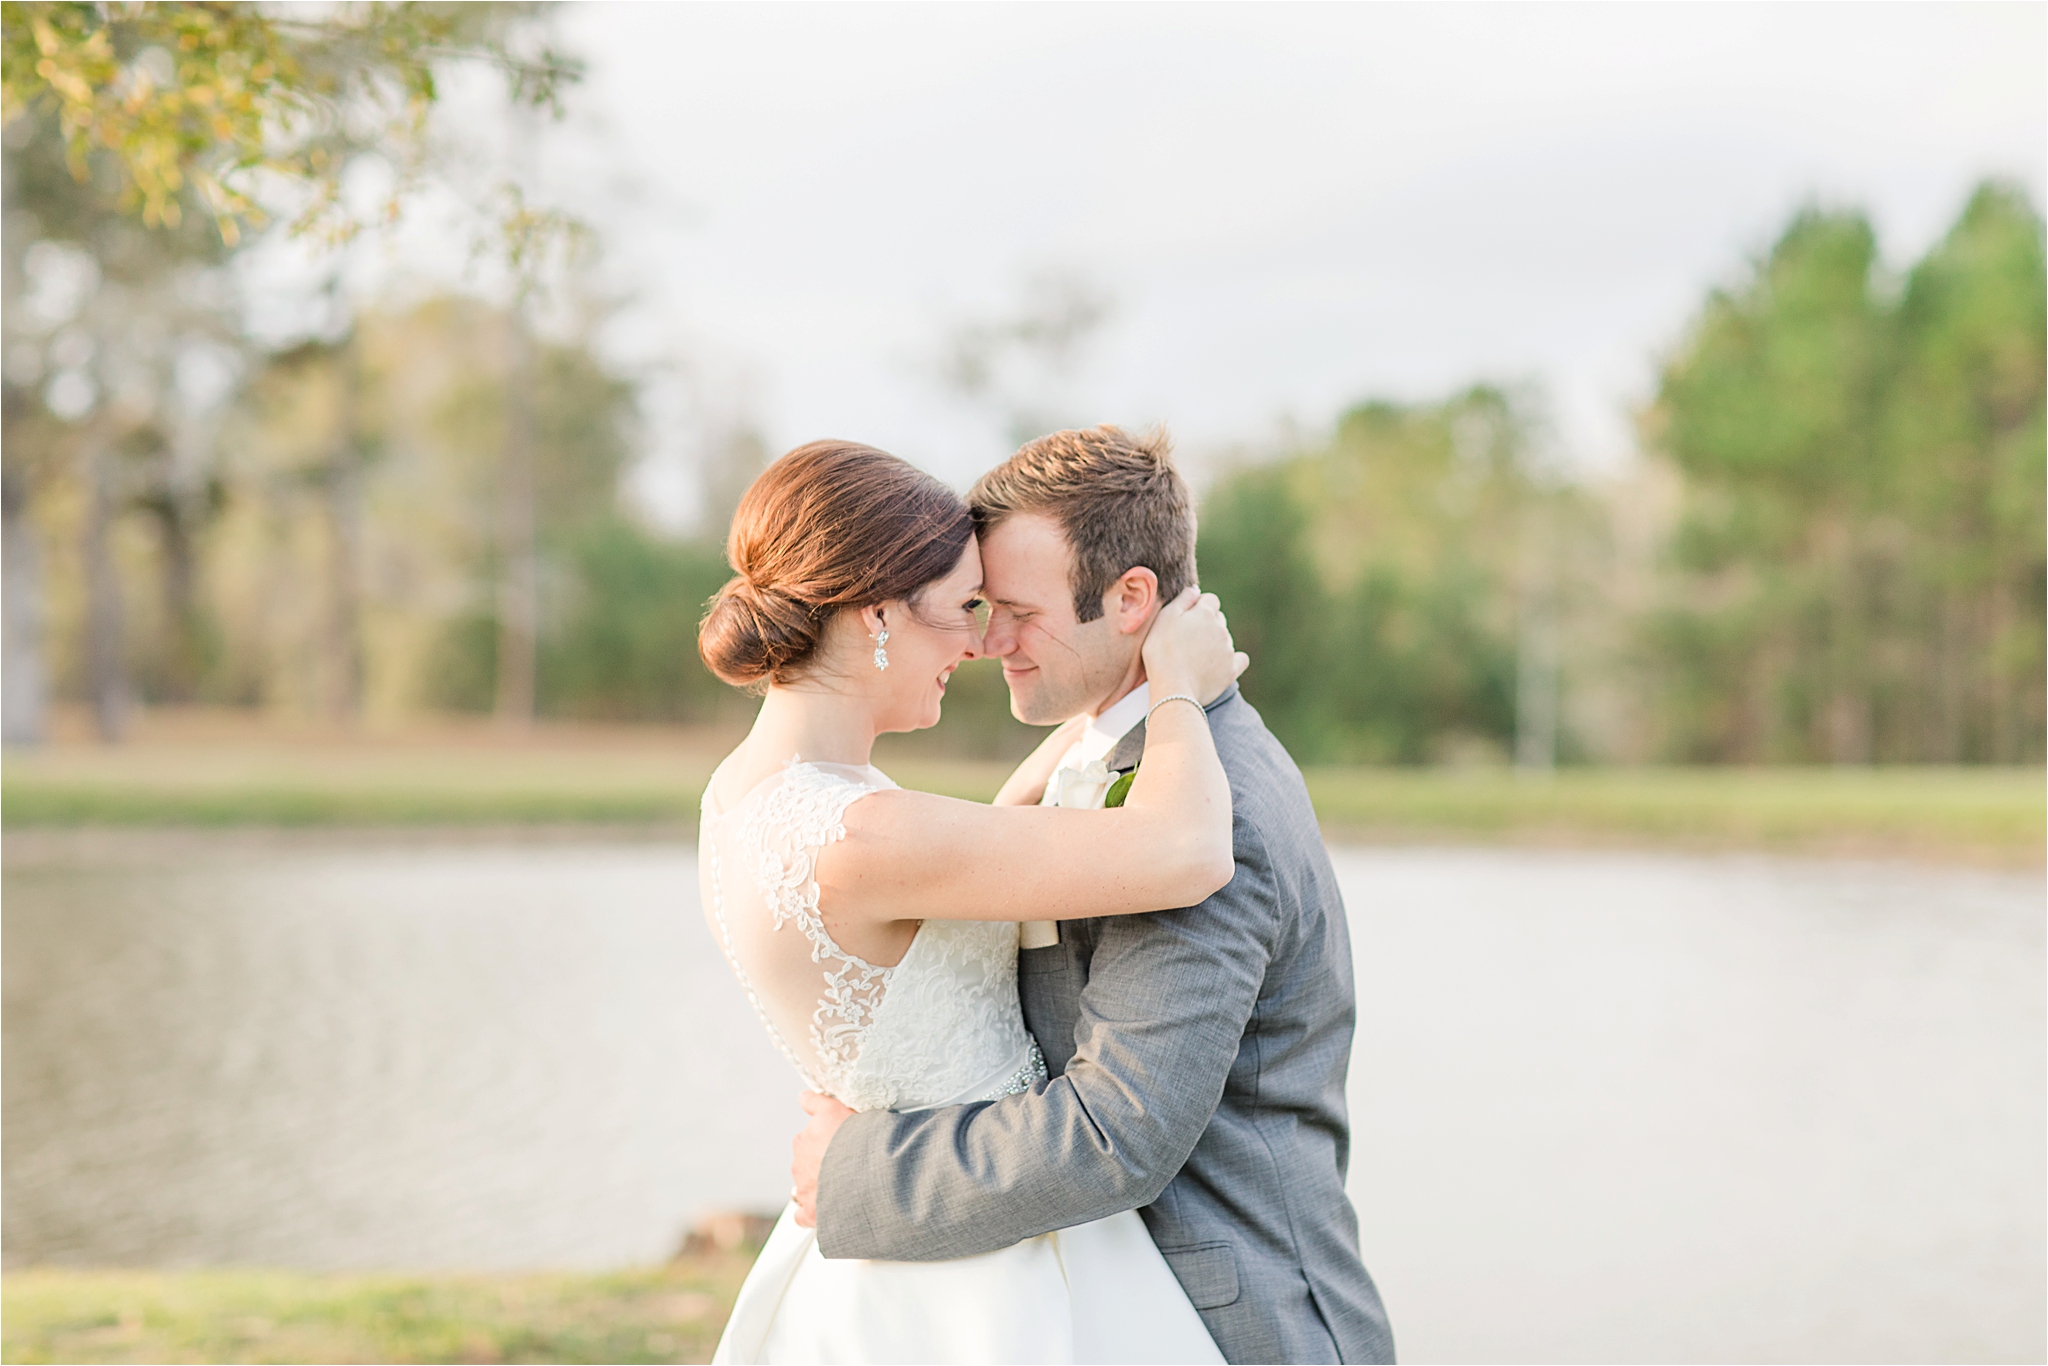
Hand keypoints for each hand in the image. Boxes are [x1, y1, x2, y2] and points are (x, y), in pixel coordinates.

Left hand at [790, 1090, 853, 1227]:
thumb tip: (802, 1096)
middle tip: (846, 1164)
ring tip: (844, 1186)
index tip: (836, 1143)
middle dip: (822, 1163)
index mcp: (805, 1139)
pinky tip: (827, 1210)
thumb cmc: (858, 1138)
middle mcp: (800, 1162)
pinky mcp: (811, 1212)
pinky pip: (803, 1214)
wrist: (867, 1173)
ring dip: (819, 1185)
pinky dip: (812, 1213)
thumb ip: (817, 1103)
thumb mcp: (838, 1109)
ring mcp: (804, 1188)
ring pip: (806, 1185)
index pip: (807, 1138)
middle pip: (807, 1161)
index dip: (823, 1141)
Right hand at [1141, 587, 1248, 704]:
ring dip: (1214, 642)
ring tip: (1195, 657)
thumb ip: (1182, 600)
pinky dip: (1232, 660)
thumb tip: (1196, 590)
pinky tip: (1220, 664)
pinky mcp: (1231, 670)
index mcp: (1205, 613)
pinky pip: (1240, 659)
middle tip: (1187, 639)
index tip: (1185, 620)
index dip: (1198, 607)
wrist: (1173, 687)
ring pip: (1225, 639)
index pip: (1210, 600)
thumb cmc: (1161, 652)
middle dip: (1207, 624)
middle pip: (1218, 618)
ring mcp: (1228, 649)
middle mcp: (1221, 628)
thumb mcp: (1163, 619)